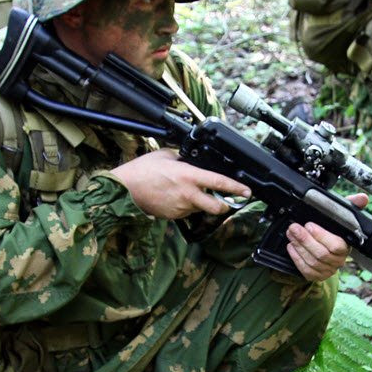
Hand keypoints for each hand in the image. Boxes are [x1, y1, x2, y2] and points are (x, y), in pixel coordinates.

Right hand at [109, 149, 250, 219]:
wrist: (125, 189)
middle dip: (225, 206)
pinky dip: (185, 207)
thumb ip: (183, 158)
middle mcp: (188, 194)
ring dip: (200, 204)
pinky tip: (174, 198)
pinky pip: (185, 212)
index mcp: (189, 176)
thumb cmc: (143, 170)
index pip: (219, 182)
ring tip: (186, 193)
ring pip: (199, 209)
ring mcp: (181, 208)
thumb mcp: (166, 155)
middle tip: (227, 202)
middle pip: (216, 207)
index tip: (246, 191)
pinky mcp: (173, 216)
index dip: (236, 188)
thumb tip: (191, 159)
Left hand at [284, 193, 368, 281]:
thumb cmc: (335, 231)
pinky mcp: (317, 276)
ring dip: (299, 247)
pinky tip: (291, 247)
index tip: (309, 224)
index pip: (336, 245)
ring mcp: (328, 270)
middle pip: (321, 254)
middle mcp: (339, 260)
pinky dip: (297, 259)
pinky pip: (306, 270)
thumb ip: (351, 205)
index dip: (321, 236)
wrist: (328, 248)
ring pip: (312, 262)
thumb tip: (362, 198)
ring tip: (291, 235)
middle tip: (294, 228)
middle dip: (305, 240)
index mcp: (347, 246)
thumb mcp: (342, 216)